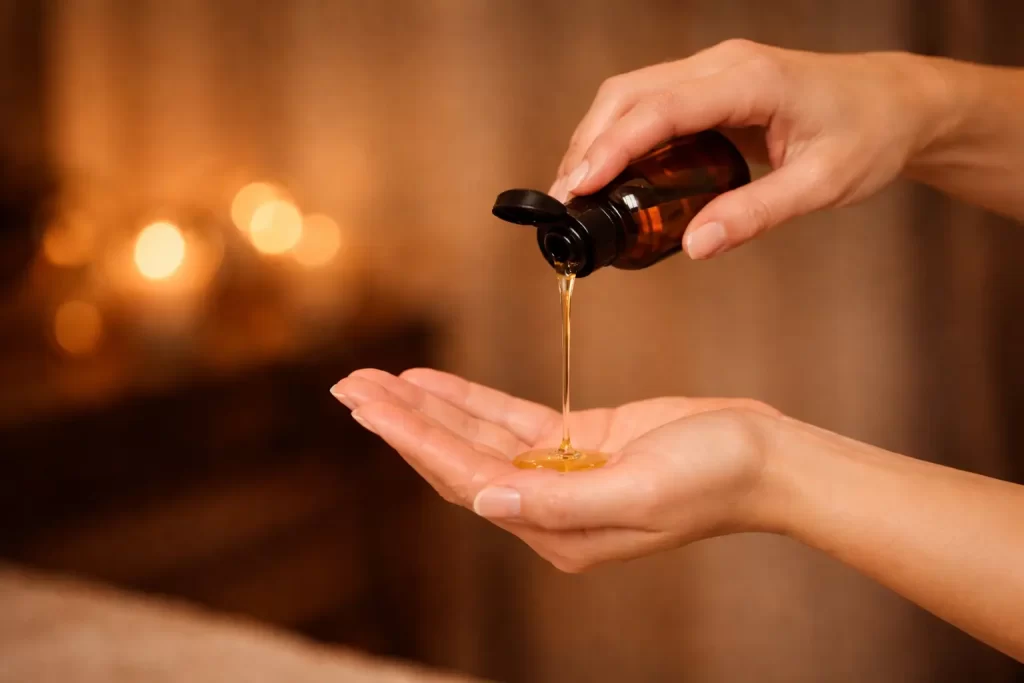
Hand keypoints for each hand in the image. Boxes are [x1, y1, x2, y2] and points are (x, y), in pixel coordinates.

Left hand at [331, 368, 781, 571]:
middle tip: (350, 386)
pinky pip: (510, 421)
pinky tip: (434, 384)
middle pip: (458, 459)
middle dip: (402, 421)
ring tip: (376, 381)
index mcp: (557, 531)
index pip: (466, 479)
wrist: (765, 459)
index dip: (413, 439)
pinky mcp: (579, 443)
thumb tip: (485, 500)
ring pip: (477, 438)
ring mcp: (562, 474)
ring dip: (427, 408)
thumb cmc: (715, 477)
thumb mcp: (639, 490)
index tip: (368, 404)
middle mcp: (549, 508)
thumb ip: (558, 501)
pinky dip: (471, 401)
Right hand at [549, 39, 954, 257]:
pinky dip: (620, 133)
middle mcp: (723, 65)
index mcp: (751, 81)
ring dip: (597, 137)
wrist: (896, 102)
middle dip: (588, 145)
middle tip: (567, 200)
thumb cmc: (868, 136)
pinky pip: (649, 101)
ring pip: (631, 93)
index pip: (660, 110)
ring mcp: (714, 69)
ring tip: (580, 190)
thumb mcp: (821, 184)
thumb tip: (695, 246)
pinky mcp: (710, 83)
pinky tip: (613, 172)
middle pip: (629, 94)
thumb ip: (756, 215)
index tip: (578, 187)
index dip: (612, 148)